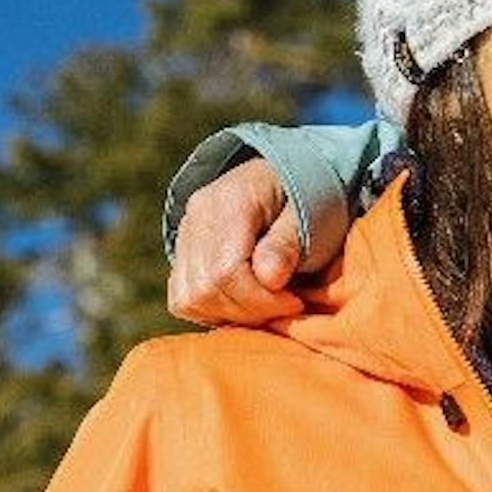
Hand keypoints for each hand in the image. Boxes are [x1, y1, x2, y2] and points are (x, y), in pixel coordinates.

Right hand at [168, 161, 352, 326]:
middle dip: (250, 311)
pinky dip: (213, 311)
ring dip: (232, 315)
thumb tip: (270, 279)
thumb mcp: (309, 215)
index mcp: (231, 201)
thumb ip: (287, 244)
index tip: (294, 302)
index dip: (261, 299)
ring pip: (189, 299)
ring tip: (266, 305)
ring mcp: (185, 233)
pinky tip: (244, 303)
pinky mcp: (183, 252)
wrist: (289, 177)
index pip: (226, 271)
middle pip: (205, 289)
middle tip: (284, 306)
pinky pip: (182, 299)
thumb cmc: (308, 197)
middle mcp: (198, 215)